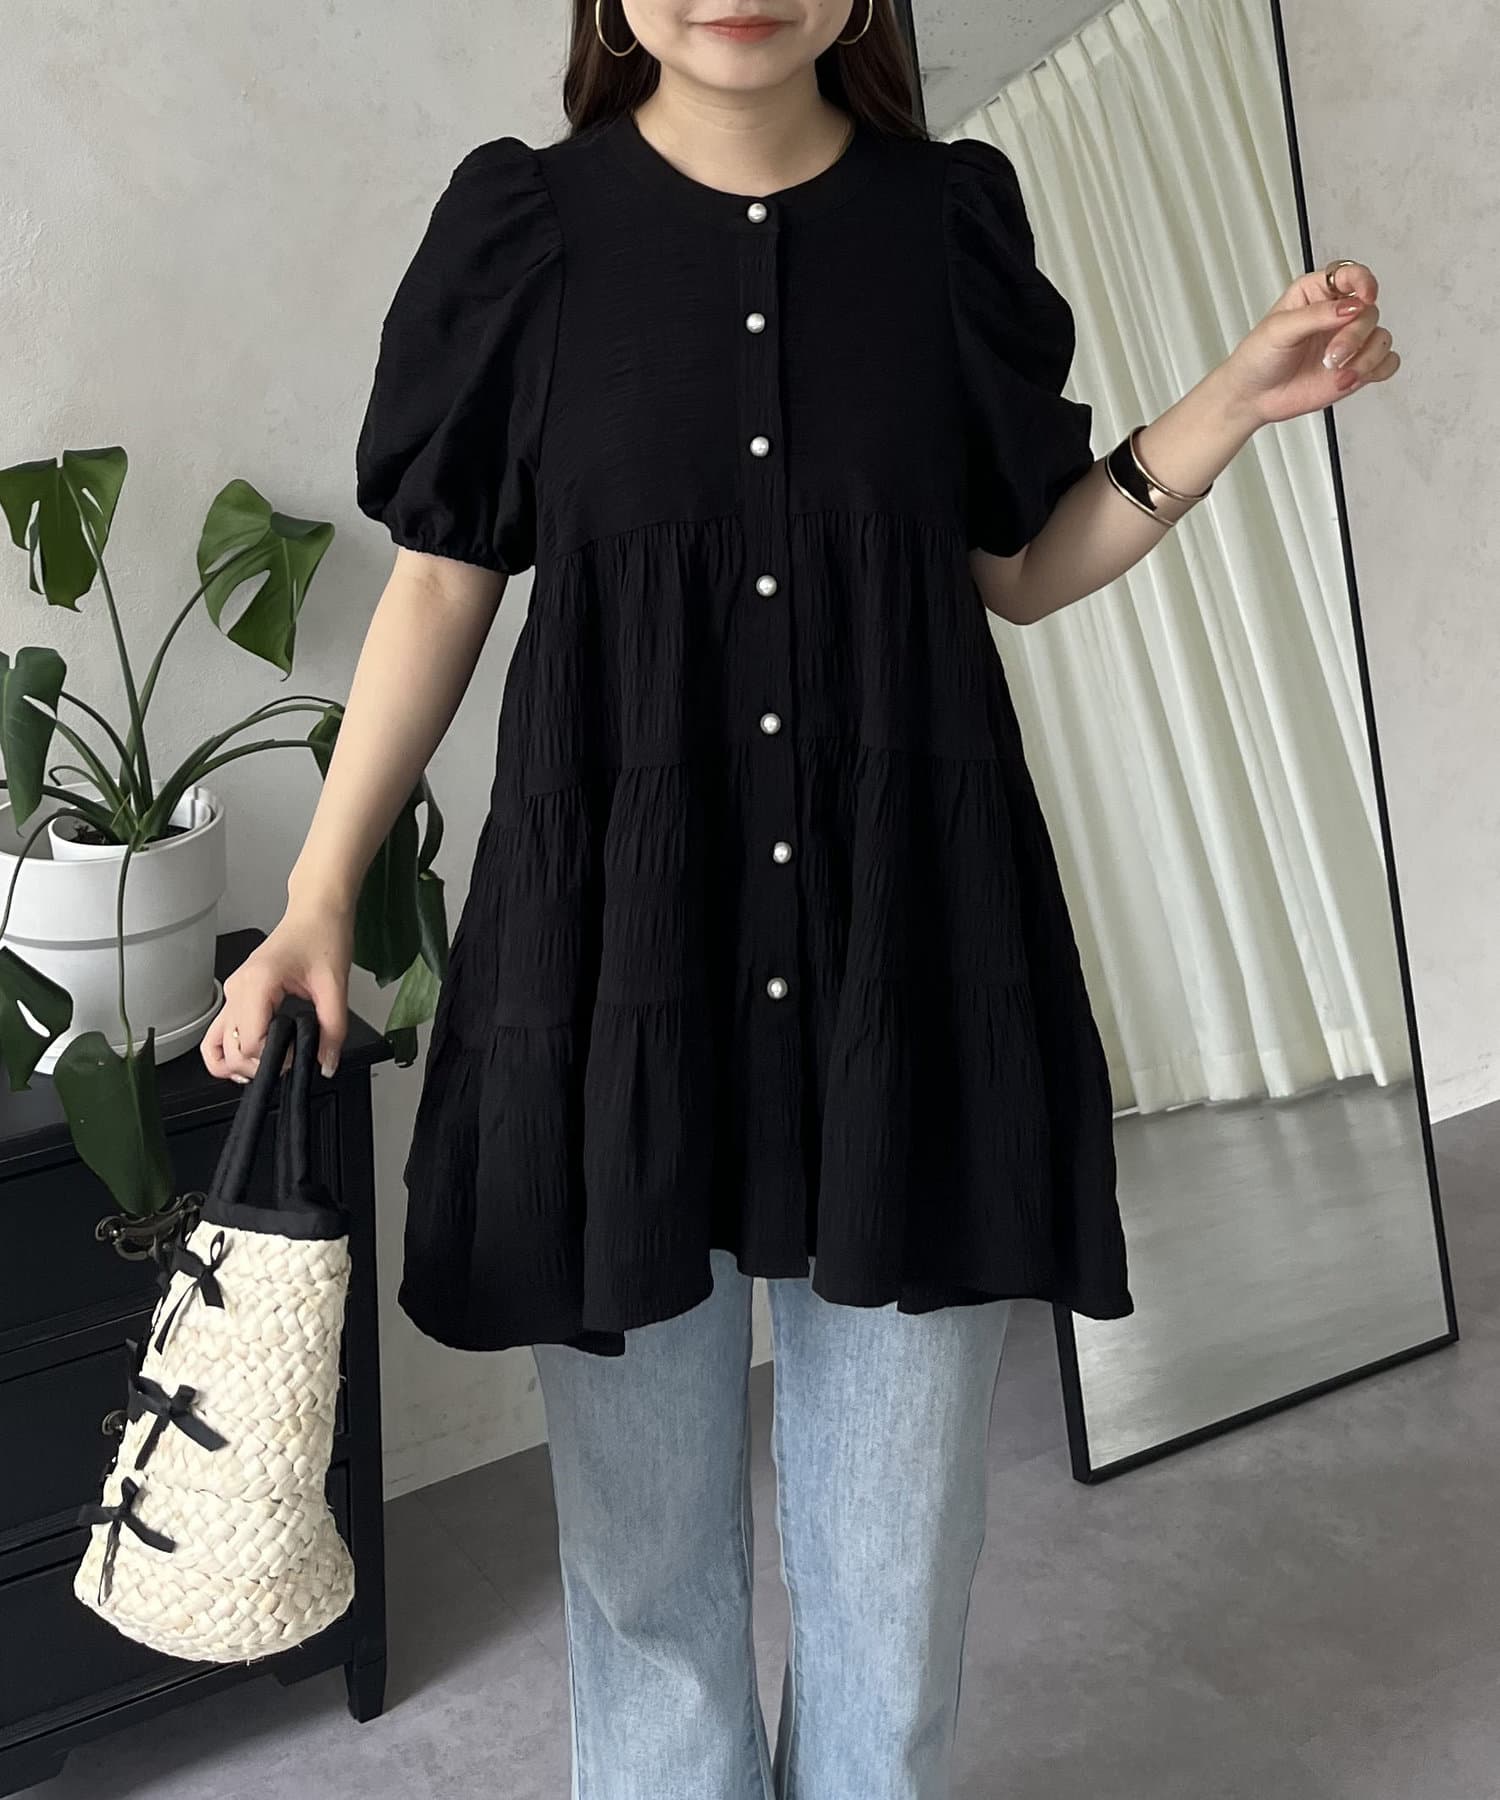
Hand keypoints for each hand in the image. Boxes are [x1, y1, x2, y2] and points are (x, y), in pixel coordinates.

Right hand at [201, 897, 352, 1083]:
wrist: (317, 912)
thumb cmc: (322, 935)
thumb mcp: (335, 986)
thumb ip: (333, 1029)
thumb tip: (326, 1063)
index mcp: (258, 983)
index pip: (250, 1043)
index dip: (274, 1060)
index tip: (297, 1058)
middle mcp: (238, 988)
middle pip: (230, 1049)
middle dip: (257, 1066)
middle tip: (288, 1063)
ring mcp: (234, 991)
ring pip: (216, 1044)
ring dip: (236, 1064)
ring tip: (266, 1067)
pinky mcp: (238, 994)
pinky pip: (220, 1031)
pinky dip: (229, 1051)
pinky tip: (250, 1060)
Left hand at [1218, 261, 1400, 428]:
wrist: (1251, 398)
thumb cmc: (1257, 358)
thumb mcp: (1278, 329)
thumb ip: (1315, 315)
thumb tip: (1350, 307)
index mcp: (1317, 293)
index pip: (1351, 274)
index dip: (1363, 281)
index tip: (1364, 298)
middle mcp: (1338, 315)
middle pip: (1369, 312)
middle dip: (1355, 336)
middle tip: (1332, 356)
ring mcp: (1349, 342)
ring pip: (1382, 338)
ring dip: (1366, 357)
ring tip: (1338, 373)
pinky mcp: (1356, 367)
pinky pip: (1387, 362)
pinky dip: (1376, 370)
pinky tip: (1352, 377)